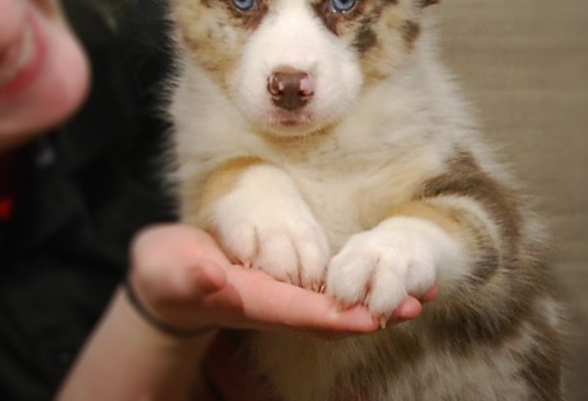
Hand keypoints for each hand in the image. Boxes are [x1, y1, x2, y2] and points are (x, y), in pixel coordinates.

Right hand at [127, 223, 433, 334]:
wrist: (171, 285)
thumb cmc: (167, 275)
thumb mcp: (169, 270)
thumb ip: (189, 276)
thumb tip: (213, 278)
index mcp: (249, 301)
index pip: (298, 312)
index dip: (335, 316)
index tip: (371, 318)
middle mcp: (274, 306)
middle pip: (330, 315)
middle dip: (373, 312)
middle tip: (418, 303)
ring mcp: (284, 299)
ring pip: (337, 306)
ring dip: (377, 302)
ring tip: (420, 293)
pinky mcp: (288, 288)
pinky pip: (333, 293)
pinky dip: (362, 289)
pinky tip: (389, 282)